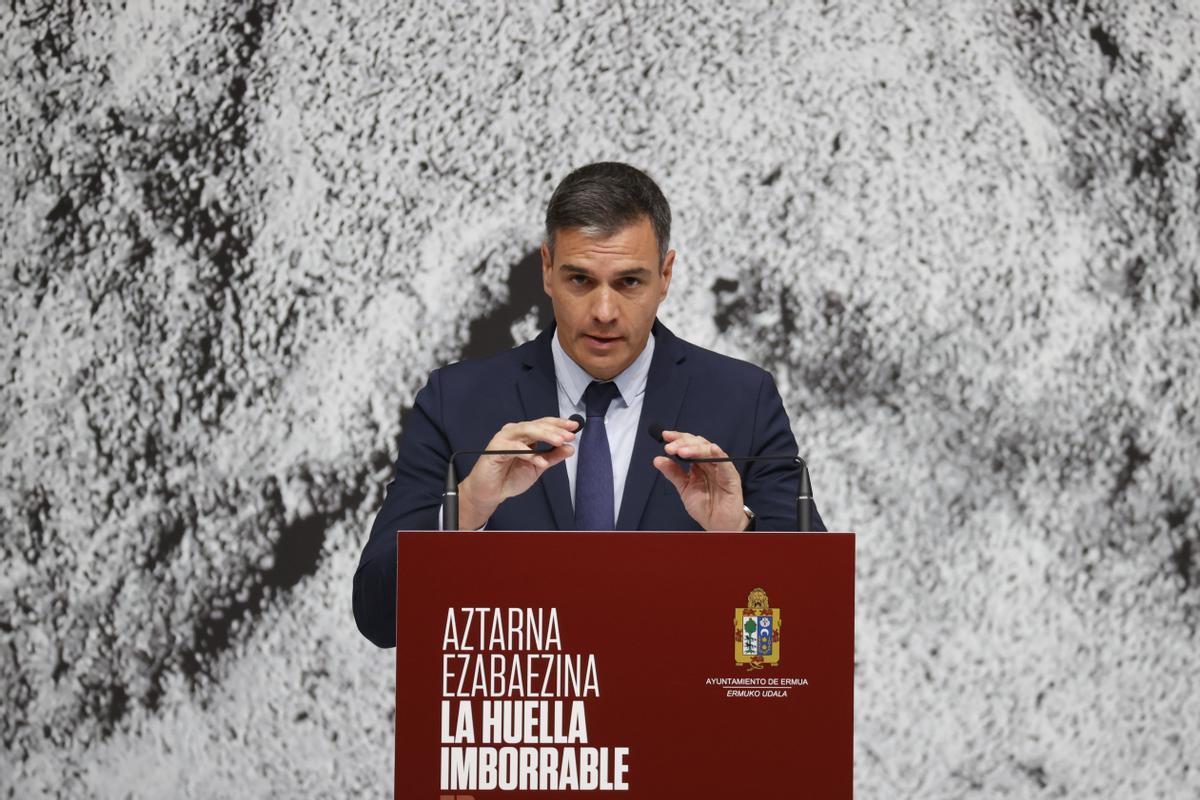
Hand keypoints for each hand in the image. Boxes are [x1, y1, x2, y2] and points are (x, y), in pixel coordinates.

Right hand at [456, 417, 579, 529]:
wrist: (490, 492)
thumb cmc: (510, 477)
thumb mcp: (538, 467)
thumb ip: (552, 457)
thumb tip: (570, 448)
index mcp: (525, 435)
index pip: (544, 424)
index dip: (559, 424)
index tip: (574, 426)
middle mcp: (514, 433)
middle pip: (537, 425)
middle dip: (555, 430)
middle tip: (569, 435)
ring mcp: (504, 438)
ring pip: (527, 431)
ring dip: (545, 435)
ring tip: (559, 442)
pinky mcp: (496, 449)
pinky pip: (514, 448)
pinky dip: (529, 453)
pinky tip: (540, 461)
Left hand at [652, 430, 747, 530]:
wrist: (718, 524)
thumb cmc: (705, 506)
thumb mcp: (684, 488)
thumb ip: (673, 473)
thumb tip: (658, 459)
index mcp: (699, 463)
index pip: (688, 445)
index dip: (677, 438)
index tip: (665, 436)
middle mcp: (710, 462)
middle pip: (698, 444)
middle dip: (683, 443)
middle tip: (670, 448)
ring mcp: (721, 468)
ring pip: (709, 451)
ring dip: (695, 449)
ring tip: (681, 451)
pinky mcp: (731, 477)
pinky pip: (725, 463)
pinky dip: (719, 454)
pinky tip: (711, 449)